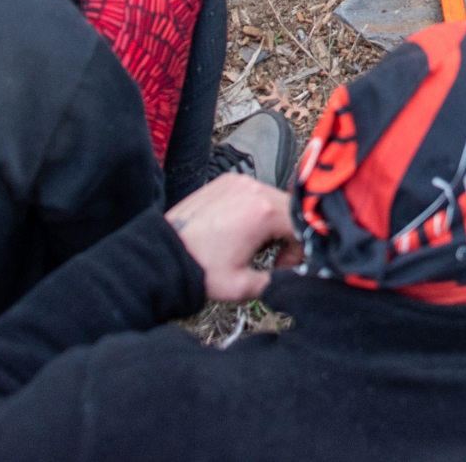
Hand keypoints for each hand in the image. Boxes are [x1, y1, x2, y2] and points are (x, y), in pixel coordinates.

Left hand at [165, 174, 304, 303]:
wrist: (162, 255)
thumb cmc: (200, 268)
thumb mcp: (244, 286)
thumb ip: (278, 281)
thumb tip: (296, 279)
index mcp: (264, 212)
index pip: (302, 225)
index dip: (298, 250)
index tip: (282, 266)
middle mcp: (254, 188)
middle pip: (291, 210)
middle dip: (287, 235)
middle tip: (271, 258)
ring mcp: (239, 181)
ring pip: (273, 199)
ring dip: (272, 221)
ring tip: (254, 244)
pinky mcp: (226, 181)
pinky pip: (253, 193)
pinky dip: (255, 209)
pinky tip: (241, 229)